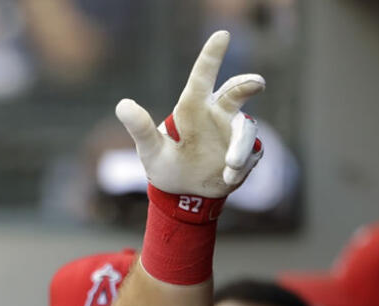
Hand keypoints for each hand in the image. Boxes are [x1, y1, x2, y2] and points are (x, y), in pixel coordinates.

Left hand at [114, 31, 263, 197]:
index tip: (222, 35)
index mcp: (193, 109)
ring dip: (241, 147)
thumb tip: (121, 105)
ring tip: (230, 167)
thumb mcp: (151, 151)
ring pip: (246, 128)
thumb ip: (140, 129)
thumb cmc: (165, 167)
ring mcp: (233, 133)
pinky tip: (228, 177)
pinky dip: (240, 166)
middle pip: (236, 92)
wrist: (184, 196)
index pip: (202, 78)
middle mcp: (216, 115)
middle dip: (247, 85)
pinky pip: (251, 154)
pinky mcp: (246, 153)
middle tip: (256, 83)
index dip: (211, 57)